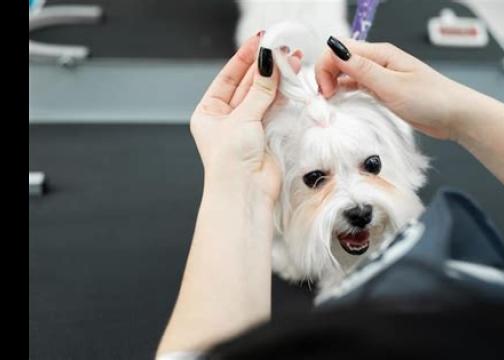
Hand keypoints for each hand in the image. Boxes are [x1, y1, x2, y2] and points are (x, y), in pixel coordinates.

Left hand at [190, 35, 280, 202]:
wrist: (245, 193)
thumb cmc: (230, 160)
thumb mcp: (241, 118)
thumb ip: (259, 90)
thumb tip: (269, 62)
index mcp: (209, 112)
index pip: (228, 77)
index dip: (245, 58)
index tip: (260, 40)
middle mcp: (227, 118)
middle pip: (248, 84)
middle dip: (265, 67)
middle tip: (282, 48)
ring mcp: (248, 126)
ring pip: (264, 95)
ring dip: (278, 79)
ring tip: (293, 60)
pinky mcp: (267, 134)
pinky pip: (276, 109)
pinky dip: (284, 95)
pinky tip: (293, 80)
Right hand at [316, 37, 478, 139]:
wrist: (455, 115)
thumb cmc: (432, 99)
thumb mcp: (393, 86)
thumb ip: (363, 70)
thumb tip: (337, 51)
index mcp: (380, 54)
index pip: (339, 50)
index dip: (326, 68)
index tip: (326, 90)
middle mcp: (378, 62)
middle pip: (339, 61)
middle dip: (326, 76)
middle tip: (326, 99)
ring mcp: (380, 76)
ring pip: (346, 74)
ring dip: (334, 86)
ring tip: (332, 104)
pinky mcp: (383, 90)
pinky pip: (357, 87)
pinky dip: (346, 94)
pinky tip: (344, 104)